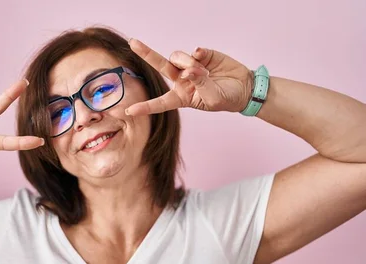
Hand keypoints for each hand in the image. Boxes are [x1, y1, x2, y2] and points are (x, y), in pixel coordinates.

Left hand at [125, 39, 253, 115]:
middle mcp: (181, 80)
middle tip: (134, 42)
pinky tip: (205, 58)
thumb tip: (188, 69)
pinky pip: (194, 51)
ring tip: (204, 71)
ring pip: (178, 58)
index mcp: (181, 97)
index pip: (160, 103)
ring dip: (188, 63)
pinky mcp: (202, 55)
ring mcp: (190, 66)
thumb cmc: (226, 98)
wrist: (244, 87)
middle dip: (147, 53)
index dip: (145, 107)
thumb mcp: (211, 98)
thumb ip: (199, 84)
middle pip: (161, 66)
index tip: (129, 111)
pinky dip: (199, 54)